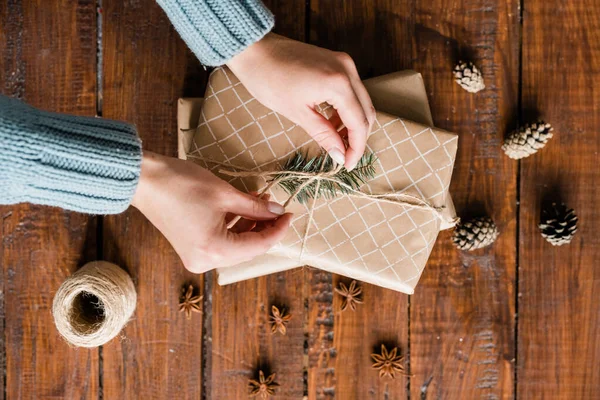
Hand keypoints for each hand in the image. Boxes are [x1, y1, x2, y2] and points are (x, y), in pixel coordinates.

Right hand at [131, 151, 292, 273]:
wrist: (144, 181)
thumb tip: (277, 211)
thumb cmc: (181, 185)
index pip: (259, 245)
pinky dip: (233, 227)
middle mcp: (205, 261)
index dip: (278, 229)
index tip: (290, 214)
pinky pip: (221, 242)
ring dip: (249, 225)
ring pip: (235, 245)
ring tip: (259, 202)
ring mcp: (196, 257)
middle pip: (248, 248)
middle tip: (276, 207)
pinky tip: (242, 208)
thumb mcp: (226, 194)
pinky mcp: (190, 248)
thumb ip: (255, 208)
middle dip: (264, 227)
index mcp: (215, 250)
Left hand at [227, 33, 374, 170]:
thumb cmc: (269, 80)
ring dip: (352, 123)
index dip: (356, 148)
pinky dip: (346, 108)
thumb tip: (339, 156)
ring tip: (335, 140)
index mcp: (338, 83)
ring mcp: (344, 63)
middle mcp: (348, 70)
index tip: (347, 165)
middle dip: (358, 137)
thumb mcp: (297, 113)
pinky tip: (331, 122)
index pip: (359, 122)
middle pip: (366, 111)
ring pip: (361, 101)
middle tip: (343, 156)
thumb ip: (324, 135)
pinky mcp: (338, 61)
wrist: (254, 50)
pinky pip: (351, 90)